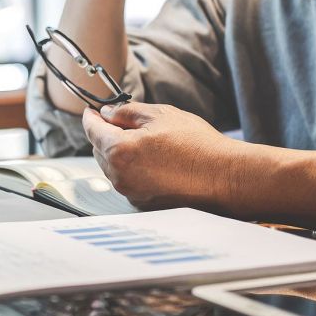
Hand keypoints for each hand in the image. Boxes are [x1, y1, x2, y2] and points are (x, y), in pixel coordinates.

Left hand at [81, 102, 240, 212]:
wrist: (225, 177)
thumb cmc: (197, 145)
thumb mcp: (160, 115)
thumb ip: (127, 112)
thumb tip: (108, 113)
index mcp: (119, 151)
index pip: (92, 130)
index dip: (91, 117)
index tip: (91, 111)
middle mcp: (119, 176)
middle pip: (99, 150)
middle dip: (107, 135)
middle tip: (126, 123)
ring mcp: (130, 193)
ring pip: (112, 167)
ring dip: (120, 153)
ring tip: (148, 143)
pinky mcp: (143, 204)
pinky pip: (127, 181)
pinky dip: (133, 170)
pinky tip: (155, 162)